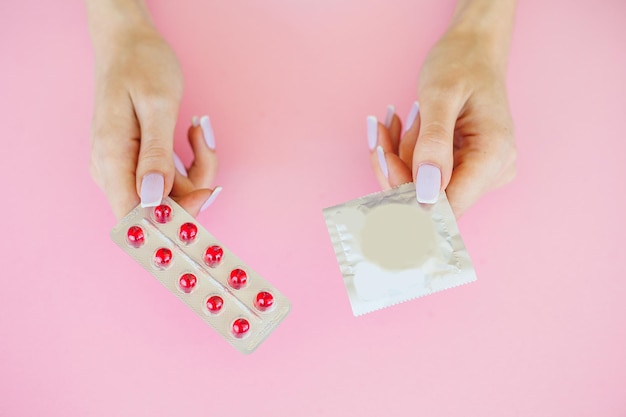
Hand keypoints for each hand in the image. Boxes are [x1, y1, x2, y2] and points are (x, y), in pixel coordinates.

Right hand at [88, 5, 218, 218]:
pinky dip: (191, 161)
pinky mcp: (139, 164)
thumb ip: (156, 154)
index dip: (173, 218)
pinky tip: (193, 131)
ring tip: (198, 130)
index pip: (136, 216)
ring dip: (197, 168)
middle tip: (206, 146)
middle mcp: (113, 171)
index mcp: (111, 160)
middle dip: (195, 186)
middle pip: (161, 209)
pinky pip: (172, 179)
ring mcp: (126, 169)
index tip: (206, 192)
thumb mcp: (157, 105)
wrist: (129, 44)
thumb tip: (154, 199)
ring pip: (172, 194)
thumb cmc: (141, 66)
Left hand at [368, 1, 516, 217]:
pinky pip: (426, 174)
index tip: (384, 159)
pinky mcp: (466, 168)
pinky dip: (406, 154)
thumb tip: (426, 195)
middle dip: (397, 169)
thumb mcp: (440, 96)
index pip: (447, 205)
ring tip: (392, 122)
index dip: (408, 194)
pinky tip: (399, 127)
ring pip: (423, 187)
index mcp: (493, 157)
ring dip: (398, 157)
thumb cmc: (460, 63)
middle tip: (380, 133)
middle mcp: (493, 171)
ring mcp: (481, 172)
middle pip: (430, 198)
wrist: (473, 49)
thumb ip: (433, 144)